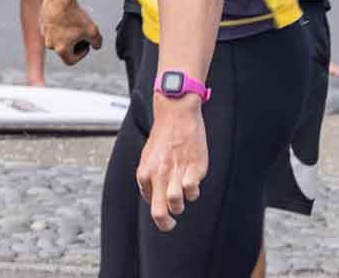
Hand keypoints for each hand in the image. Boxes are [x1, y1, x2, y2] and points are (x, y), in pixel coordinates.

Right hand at [41, 0, 103, 65]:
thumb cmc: (75, 16)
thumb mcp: (93, 31)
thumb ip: (97, 43)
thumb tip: (96, 46)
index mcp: (61, 49)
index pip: (71, 60)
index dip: (81, 55)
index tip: (86, 45)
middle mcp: (50, 44)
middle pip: (63, 49)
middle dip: (73, 44)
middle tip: (81, 33)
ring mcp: (44, 34)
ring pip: (56, 38)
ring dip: (65, 34)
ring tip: (74, 23)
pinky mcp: (42, 24)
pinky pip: (51, 29)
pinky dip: (58, 26)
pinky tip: (66, 16)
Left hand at [137, 100, 208, 233]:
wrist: (176, 113)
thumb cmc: (163, 135)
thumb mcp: (148, 156)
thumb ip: (149, 176)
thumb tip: (150, 196)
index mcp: (145, 172)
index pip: (148, 202)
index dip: (157, 206)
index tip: (163, 204)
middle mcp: (158, 174)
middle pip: (159, 212)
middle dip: (165, 224)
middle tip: (170, 225)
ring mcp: (176, 171)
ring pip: (176, 204)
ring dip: (180, 206)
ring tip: (183, 197)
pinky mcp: (194, 167)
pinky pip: (192, 191)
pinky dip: (193, 192)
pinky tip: (192, 184)